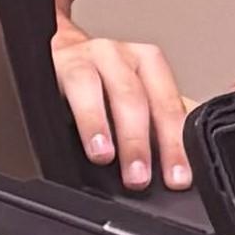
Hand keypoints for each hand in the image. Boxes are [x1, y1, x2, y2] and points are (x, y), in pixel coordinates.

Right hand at [51, 22, 188, 190]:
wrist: (57, 57)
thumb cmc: (99, 88)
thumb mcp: (129, 104)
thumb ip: (150, 130)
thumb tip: (168, 174)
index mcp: (149, 65)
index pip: (168, 107)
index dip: (174, 145)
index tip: (176, 179)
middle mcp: (123, 57)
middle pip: (138, 98)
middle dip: (139, 141)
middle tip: (138, 178)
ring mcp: (92, 55)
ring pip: (101, 87)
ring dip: (104, 126)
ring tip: (104, 156)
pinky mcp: (62, 61)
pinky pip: (74, 83)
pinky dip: (80, 114)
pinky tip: (80, 135)